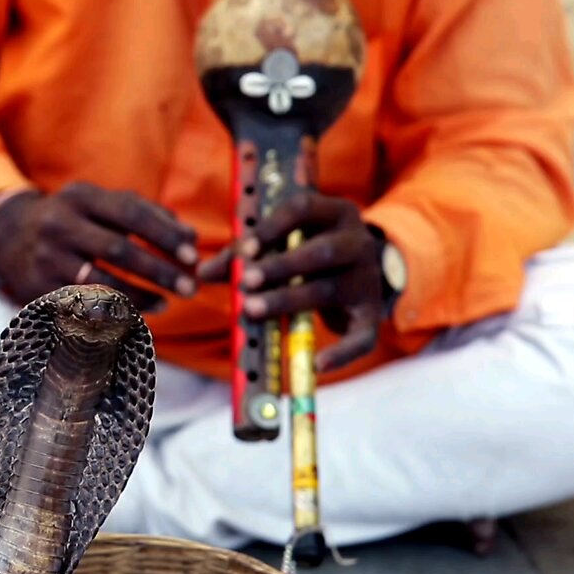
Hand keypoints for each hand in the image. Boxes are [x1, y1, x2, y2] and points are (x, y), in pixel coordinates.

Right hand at [0, 181, 199, 308]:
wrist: (9, 235)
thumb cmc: (73, 218)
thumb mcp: (100, 204)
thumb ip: (147, 214)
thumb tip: (190, 237)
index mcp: (81, 197)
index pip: (130, 213)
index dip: (164, 235)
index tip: (192, 255)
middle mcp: (60, 225)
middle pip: (118, 250)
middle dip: (159, 271)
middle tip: (190, 287)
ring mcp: (47, 258)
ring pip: (100, 283)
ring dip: (140, 297)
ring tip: (166, 304)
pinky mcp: (37, 289)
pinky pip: (82, 307)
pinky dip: (112, 315)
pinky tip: (135, 318)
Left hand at [198, 191, 382, 371]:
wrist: (370, 269)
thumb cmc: (310, 249)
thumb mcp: (286, 241)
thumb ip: (245, 253)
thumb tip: (202, 273)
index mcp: (333, 213)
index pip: (304, 208)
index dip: (272, 228)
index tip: (245, 249)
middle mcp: (357, 242)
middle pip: (321, 252)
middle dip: (280, 267)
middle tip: (246, 282)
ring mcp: (367, 279)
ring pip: (330, 290)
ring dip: (289, 300)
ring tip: (252, 310)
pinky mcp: (372, 313)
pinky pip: (363, 336)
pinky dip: (342, 353)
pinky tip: (318, 365)